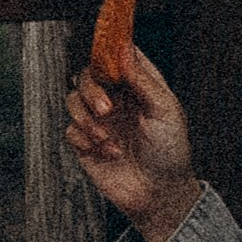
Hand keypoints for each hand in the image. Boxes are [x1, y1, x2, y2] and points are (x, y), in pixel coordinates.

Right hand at [66, 42, 200, 241]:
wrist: (159, 193)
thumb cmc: (170, 151)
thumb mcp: (165, 110)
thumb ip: (143, 79)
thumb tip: (123, 49)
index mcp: (138, 86)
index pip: (117, 56)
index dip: (108, 48)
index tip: (102, 48)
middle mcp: (116, 99)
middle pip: (87, 75)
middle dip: (91, 90)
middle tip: (106, 108)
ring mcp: (100, 121)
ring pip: (72, 100)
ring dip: (87, 119)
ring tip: (107, 138)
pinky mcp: (86, 143)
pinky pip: (71, 130)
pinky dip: (85, 140)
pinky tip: (108, 152)